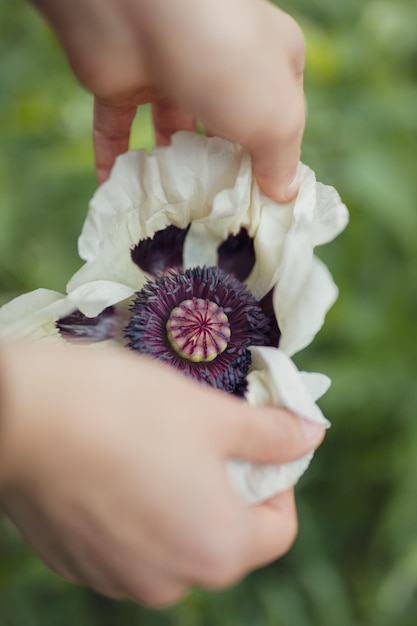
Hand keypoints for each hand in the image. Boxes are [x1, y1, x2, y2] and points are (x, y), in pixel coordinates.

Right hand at [0, 343, 323, 604]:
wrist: (22, 415)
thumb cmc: (127, 410)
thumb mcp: (213, 413)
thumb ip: (270, 434)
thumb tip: (308, 434)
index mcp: (215, 549)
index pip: (277, 529)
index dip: (278, 483)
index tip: (259, 447)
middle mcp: (168, 580)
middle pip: (223, 537)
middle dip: (225, 488)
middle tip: (206, 438)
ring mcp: (116, 577)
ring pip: (173, 539)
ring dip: (177, 498)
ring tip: (155, 447)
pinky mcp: (77, 561)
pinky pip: (128, 541)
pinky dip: (136, 508)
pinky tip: (115, 465)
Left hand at [32, 0, 304, 200]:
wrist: (141, 9)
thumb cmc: (228, 61)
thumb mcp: (276, 119)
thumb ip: (281, 160)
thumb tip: (284, 195)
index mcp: (270, 62)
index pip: (277, 121)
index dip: (273, 164)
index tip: (263, 209)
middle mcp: (220, 65)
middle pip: (224, 131)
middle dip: (221, 173)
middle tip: (217, 222)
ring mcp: (170, 72)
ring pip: (171, 134)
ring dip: (171, 174)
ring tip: (172, 218)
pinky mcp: (122, 83)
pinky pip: (118, 131)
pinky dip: (117, 164)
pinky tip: (122, 198)